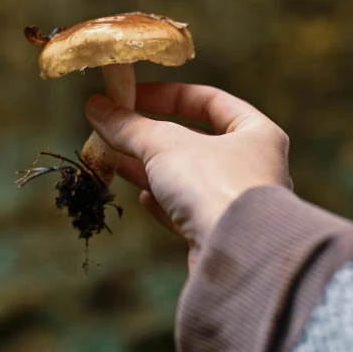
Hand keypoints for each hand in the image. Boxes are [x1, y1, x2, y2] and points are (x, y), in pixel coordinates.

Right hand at [86, 83, 291, 268]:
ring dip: (150, 167)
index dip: (168, 95)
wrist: (238, 256)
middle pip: (196, 140)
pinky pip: (188, 210)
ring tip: (115, 159)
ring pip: (188, 177)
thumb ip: (129, 126)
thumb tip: (96, 107)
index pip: (209, 100)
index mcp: (256, 132)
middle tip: (116, 129)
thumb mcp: (164, 145)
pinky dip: (164, 202)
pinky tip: (141, 198)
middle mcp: (254, 166)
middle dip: (152, 135)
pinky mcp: (221, 235)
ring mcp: (238, 203)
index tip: (131, 96)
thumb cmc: (213, 185)